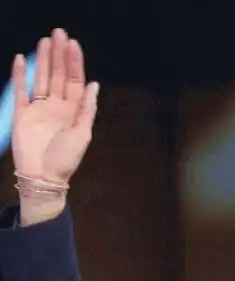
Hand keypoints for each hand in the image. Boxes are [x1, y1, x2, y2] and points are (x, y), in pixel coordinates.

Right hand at [11, 29, 97, 186]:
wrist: (43, 177)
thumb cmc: (65, 160)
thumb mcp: (82, 135)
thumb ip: (87, 109)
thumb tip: (95, 85)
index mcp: (74, 112)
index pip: (75, 82)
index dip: (75, 63)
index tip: (74, 45)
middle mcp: (57, 107)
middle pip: (58, 75)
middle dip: (59, 55)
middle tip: (59, 33)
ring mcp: (39, 109)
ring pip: (42, 78)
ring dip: (43, 60)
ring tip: (46, 40)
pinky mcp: (23, 114)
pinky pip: (21, 90)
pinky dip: (21, 75)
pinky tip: (23, 59)